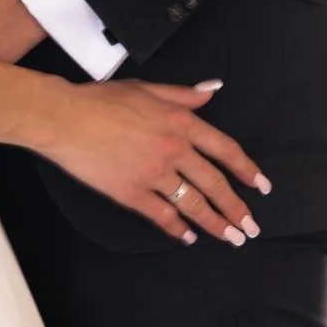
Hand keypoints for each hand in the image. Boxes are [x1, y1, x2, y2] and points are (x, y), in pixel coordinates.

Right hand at [38, 78, 270, 244]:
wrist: (65, 118)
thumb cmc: (101, 100)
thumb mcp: (148, 88)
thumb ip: (184, 95)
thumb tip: (212, 91)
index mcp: (181, 123)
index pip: (225, 150)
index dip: (247, 170)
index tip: (261, 186)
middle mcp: (174, 150)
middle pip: (215, 184)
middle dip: (237, 208)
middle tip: (251, 227)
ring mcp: (154, 174)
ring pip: (194, 204)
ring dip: (216, 223)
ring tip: (231, 238)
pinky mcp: (132, 193)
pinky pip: (162, 215)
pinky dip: (177, 229)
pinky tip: (188, 237)